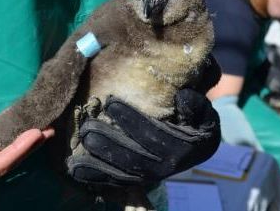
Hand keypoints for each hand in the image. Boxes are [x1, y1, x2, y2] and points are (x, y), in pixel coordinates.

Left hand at [67, 89, 219, 185]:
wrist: (194, 140)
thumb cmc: (195, 117)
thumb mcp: (203, 108)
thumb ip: (196, 104)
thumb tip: (182, 98)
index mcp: (187, 147)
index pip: (156, 135)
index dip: (132, 120)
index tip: (110, 104)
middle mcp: (169, 167)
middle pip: (136, 158)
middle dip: (110, 143)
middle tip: (87, 128)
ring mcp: (152, 176)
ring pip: (124, 173)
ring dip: (100, 162)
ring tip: (80, 146)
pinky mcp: (139, 180)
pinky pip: (117, 182)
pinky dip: (97, 177)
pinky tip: (77, 169)